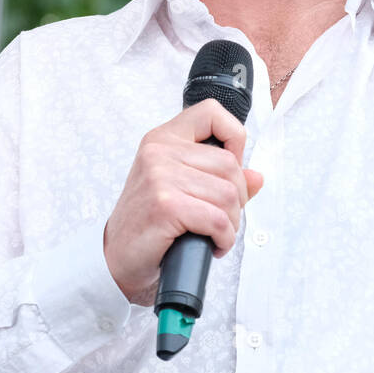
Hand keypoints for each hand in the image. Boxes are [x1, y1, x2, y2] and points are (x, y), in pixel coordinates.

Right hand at [103, 98, 264, 305]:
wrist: (116, 259)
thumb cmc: (149, 224)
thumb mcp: (182, 189)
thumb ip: (220, 178)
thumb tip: (257, 177)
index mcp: (163, 139)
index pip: (211, 112)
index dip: (234, 137)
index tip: (231, 166)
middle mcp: (159, 152)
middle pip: (229, 164)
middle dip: (237, 198)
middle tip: (222, 218)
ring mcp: (160, 177)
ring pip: (228, 194)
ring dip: (230, 223)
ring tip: (215, 234)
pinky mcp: (165, 205)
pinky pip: (218, 220)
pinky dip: (224, 238)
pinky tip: (213, 245)